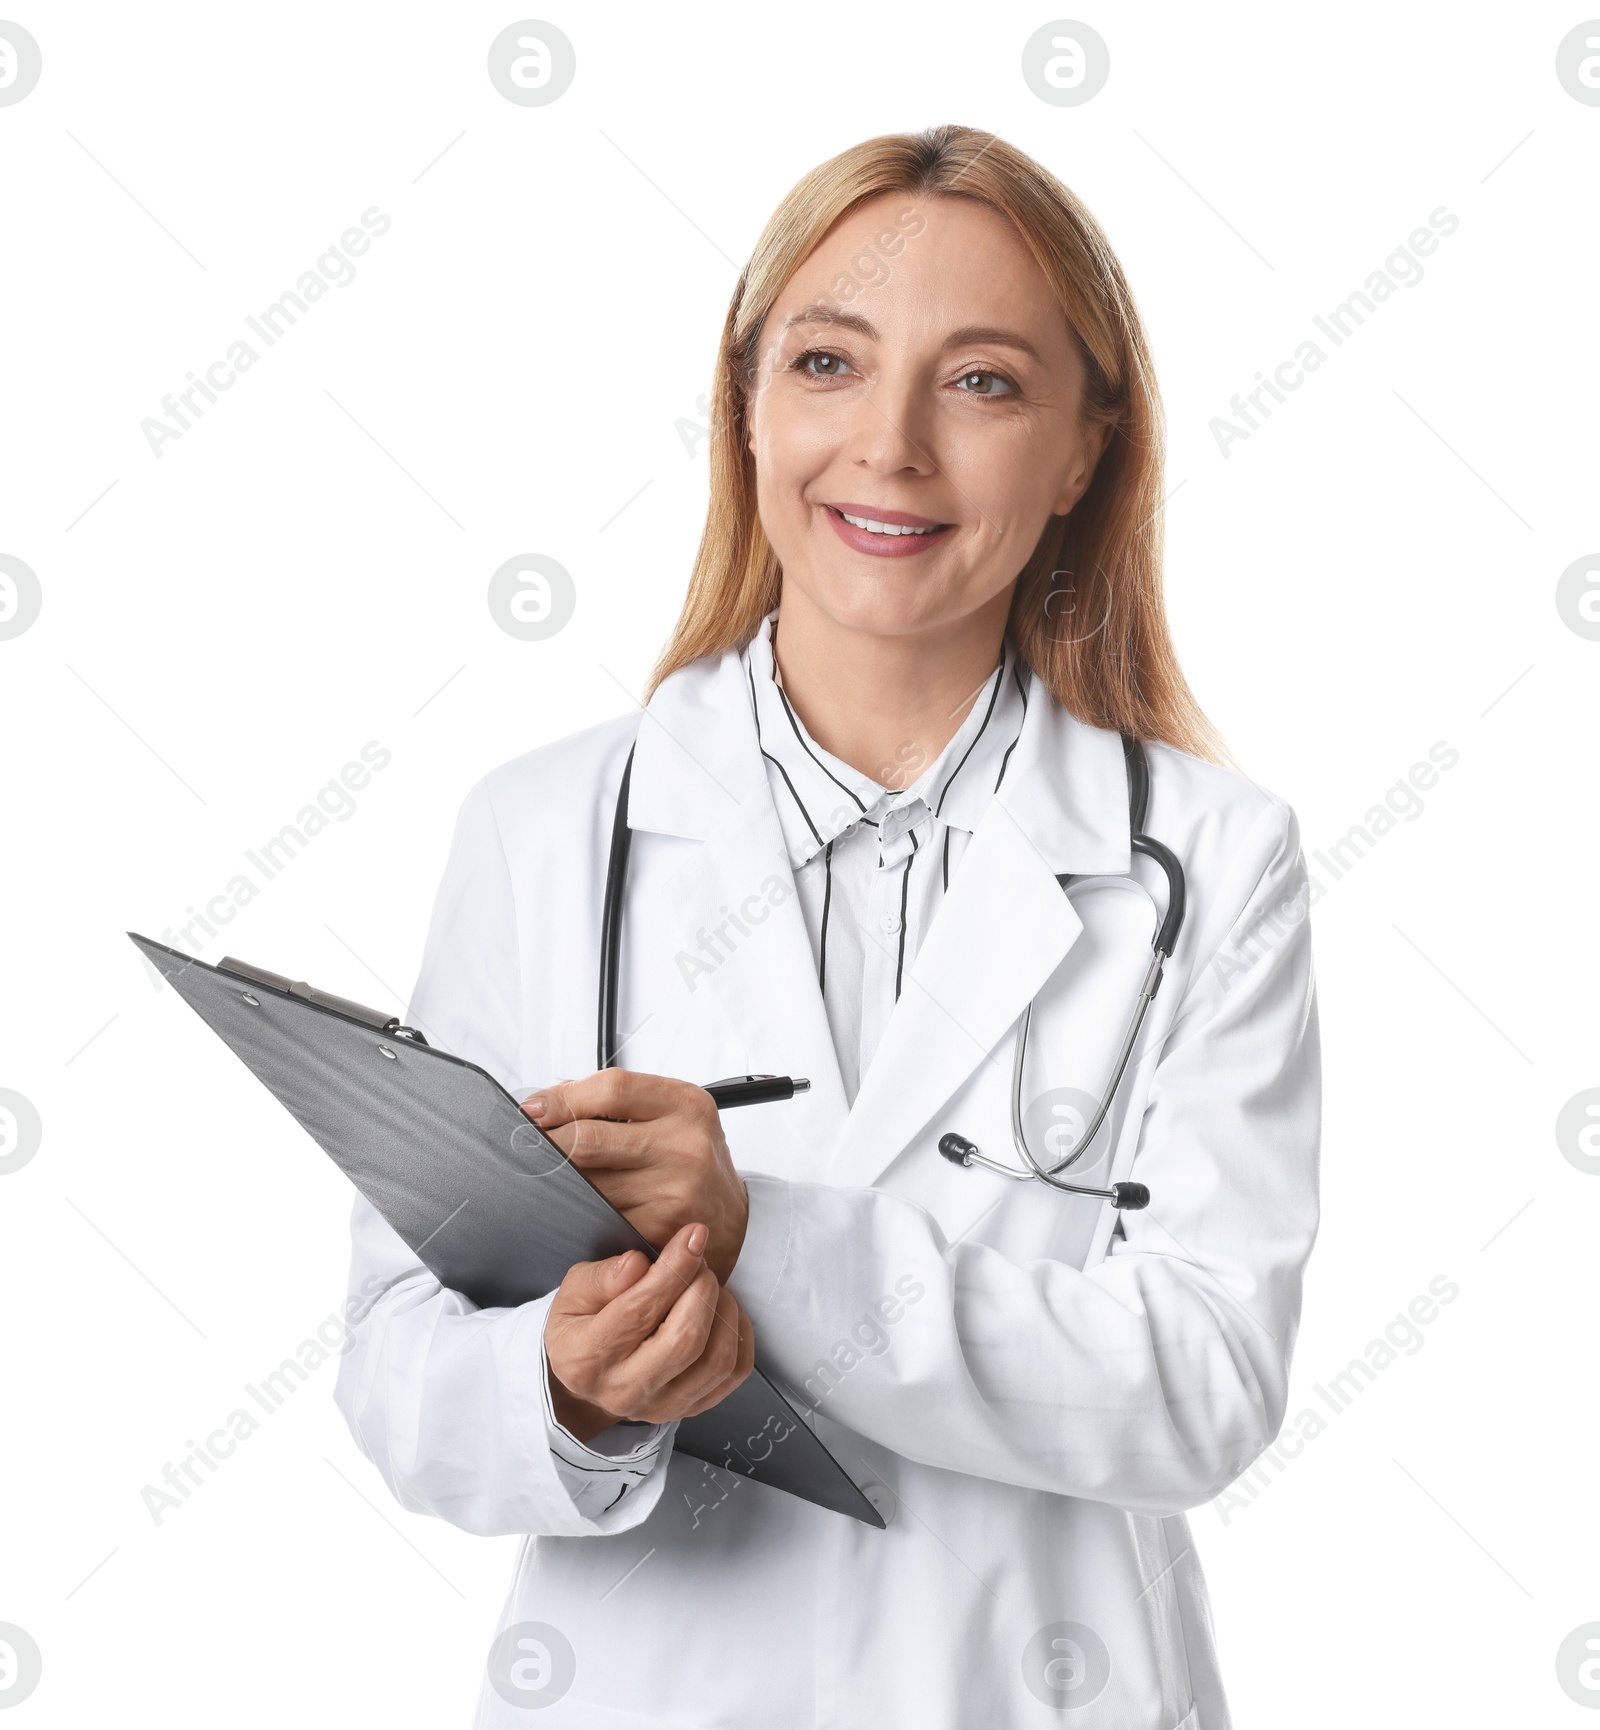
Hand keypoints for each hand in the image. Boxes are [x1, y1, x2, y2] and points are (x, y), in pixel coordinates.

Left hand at [523, 1071, 749, 1282]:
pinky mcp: (658, 1229)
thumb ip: (616, 1100)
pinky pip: (598, 1215)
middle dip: (547, 1142)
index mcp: (685, 1105)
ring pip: (587, 1182)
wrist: (730, 1216)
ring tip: (548, 1172)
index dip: (562, 1098)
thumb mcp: (671, 1112)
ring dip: (557, 1179)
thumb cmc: (690, 1155)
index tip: (533, 1109)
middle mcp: (684, 1145)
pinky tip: (573, 1202)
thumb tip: (548, 1101)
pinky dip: (578, 1208)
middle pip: (590, 1139)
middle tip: (525, 1143)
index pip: (612, 1090)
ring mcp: (672, 1191)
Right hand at [544, 1221, 754, 1442]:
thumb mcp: (575, 1291)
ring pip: (716, 1361)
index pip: (639, 1311)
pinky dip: (739, 1334)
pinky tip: (721, 1310)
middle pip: (684, 1341)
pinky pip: (734, 1372)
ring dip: (723, 1311)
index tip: (693, 1237)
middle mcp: (623, 1391)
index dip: (674, 1269)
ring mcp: (660, 1406)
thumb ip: (603, 1277)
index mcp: (586, 1358)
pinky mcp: (690, 1408)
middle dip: (702, 1289)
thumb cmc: (583, 1323)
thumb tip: (637, 1265)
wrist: (588, 1372)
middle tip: (698, 1262)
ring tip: (708, 1286)